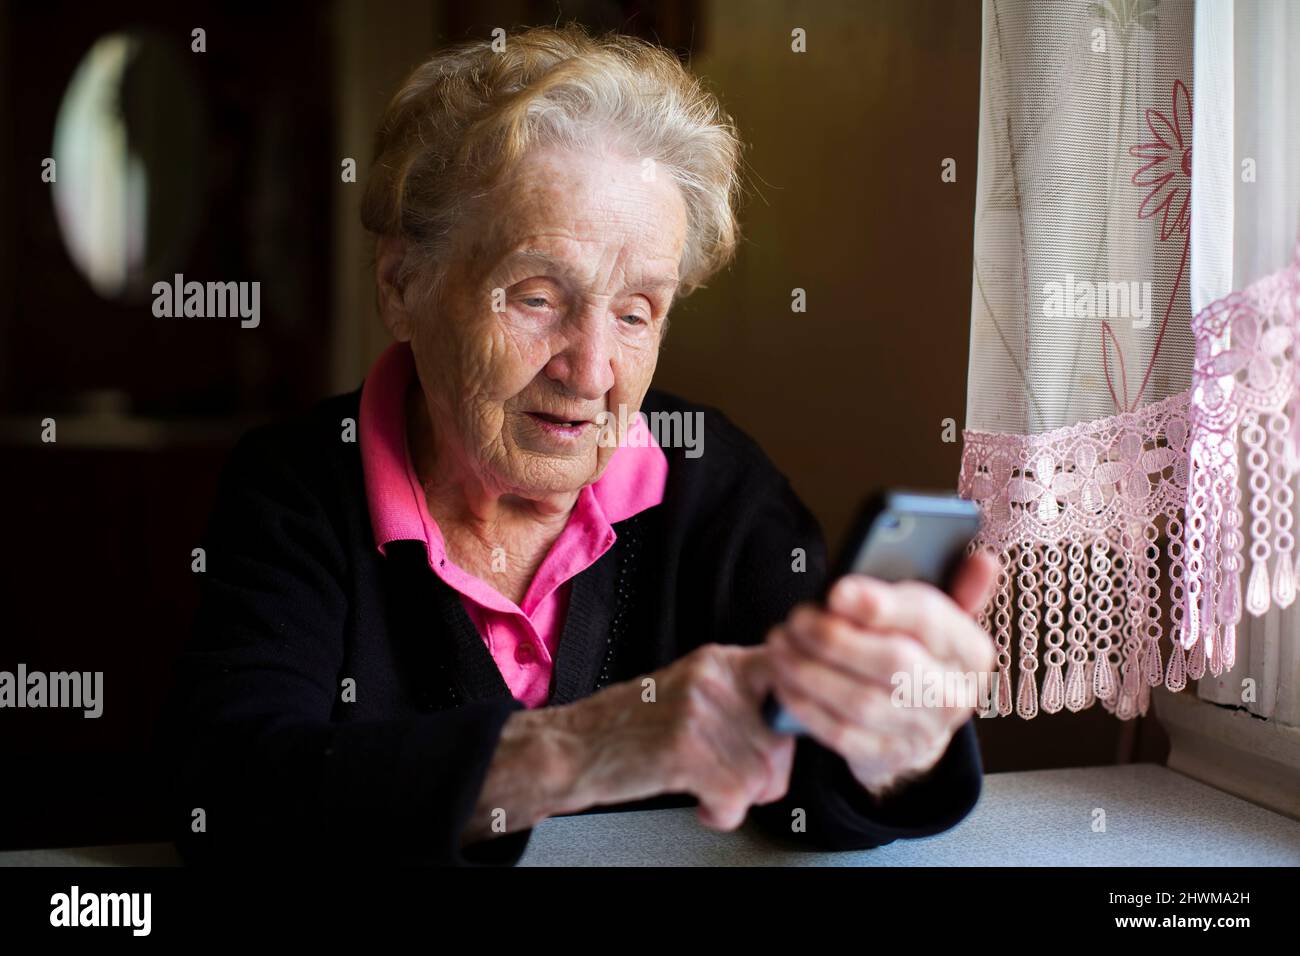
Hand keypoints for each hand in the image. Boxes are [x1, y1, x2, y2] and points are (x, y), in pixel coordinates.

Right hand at [550, 642, 795, 830]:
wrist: (573, 748)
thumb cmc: (632, 728)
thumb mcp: (691, 692)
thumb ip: (743, 697)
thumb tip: (797, 723)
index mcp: (717, 661)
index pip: (789, 678)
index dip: (794, 717)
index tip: (783, 738)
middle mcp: (711, 679)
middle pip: (782, 740)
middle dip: (765, 774)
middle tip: (733, 779)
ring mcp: (697, 712)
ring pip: (762, 774)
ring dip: (739, 797)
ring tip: (707, 788)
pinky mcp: (684, 750)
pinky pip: (736, 797)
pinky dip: (722, 813)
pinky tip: (699, 803)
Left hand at [765, 551, 997, 795]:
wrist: (920, 724)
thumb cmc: (921, 653)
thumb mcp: (940, 620)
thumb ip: (954, 587)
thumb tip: (983, 559)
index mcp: (970, 650)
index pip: (929, 619)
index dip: (880, 604)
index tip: (836, 590)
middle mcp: (953, 695)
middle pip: (892, 662)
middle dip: (835, 637)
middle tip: (796, 618)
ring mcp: (922, 732)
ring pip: (861, 701)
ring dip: (810, 670)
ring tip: (779, 643)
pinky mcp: (887, 756)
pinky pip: (840, 734)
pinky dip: (806, 706)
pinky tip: (782, 680)